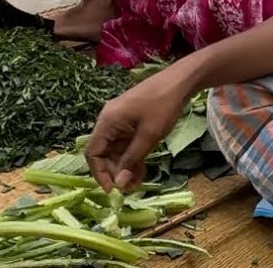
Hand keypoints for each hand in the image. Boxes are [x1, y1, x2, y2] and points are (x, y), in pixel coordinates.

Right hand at [85, 70, 192, 191]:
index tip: (113, 190)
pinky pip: (126, 144)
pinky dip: (132, 157)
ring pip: (116, 151)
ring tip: (139, 181)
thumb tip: (119, 185)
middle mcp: (109, 121)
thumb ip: (132, 160)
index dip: (100, 173)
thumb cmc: (163, 105)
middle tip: (131, 187)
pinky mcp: (130, 122)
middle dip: (115, 172)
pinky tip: (142, 169)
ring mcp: (120, 121)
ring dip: (125, 167)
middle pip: (103, 153)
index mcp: (107, 121)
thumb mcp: (149, 136)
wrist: (180, 81)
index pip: (92, 153)